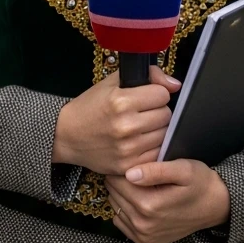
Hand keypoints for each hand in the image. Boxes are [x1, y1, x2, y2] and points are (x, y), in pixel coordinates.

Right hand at [52, 66, 178, 176]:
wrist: (68, 134)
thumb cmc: (91, 105)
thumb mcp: (113, 82)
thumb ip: (147, 76)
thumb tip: (175, 85)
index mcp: (121, 101)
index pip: (162, 94)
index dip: (156, 93)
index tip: (147, 96)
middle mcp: (126, 126)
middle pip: (166, 115)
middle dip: (158, 110)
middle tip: (144, 112)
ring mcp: (127, 149)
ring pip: (164, 135)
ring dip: (156, 130)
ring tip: (142, 127)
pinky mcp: (127, 166)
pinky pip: (156, 155)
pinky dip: (151, 148)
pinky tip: (140, 142)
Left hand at [106, 158, 229, 242]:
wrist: (214, 206)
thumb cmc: (199, 182)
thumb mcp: (183, 169)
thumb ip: (156, 170)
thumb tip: (130, 173)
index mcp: (150, 204)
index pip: (118, 181)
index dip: (119, 167)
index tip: (126, 159)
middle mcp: (144, 224)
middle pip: (114, 195)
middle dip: (118, 179)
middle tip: (130, 168)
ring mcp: (144, 236)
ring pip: (115, 207)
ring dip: (119, 194)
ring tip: (133, 183)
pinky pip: (121, 223)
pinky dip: (123, 210)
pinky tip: (136, 199)